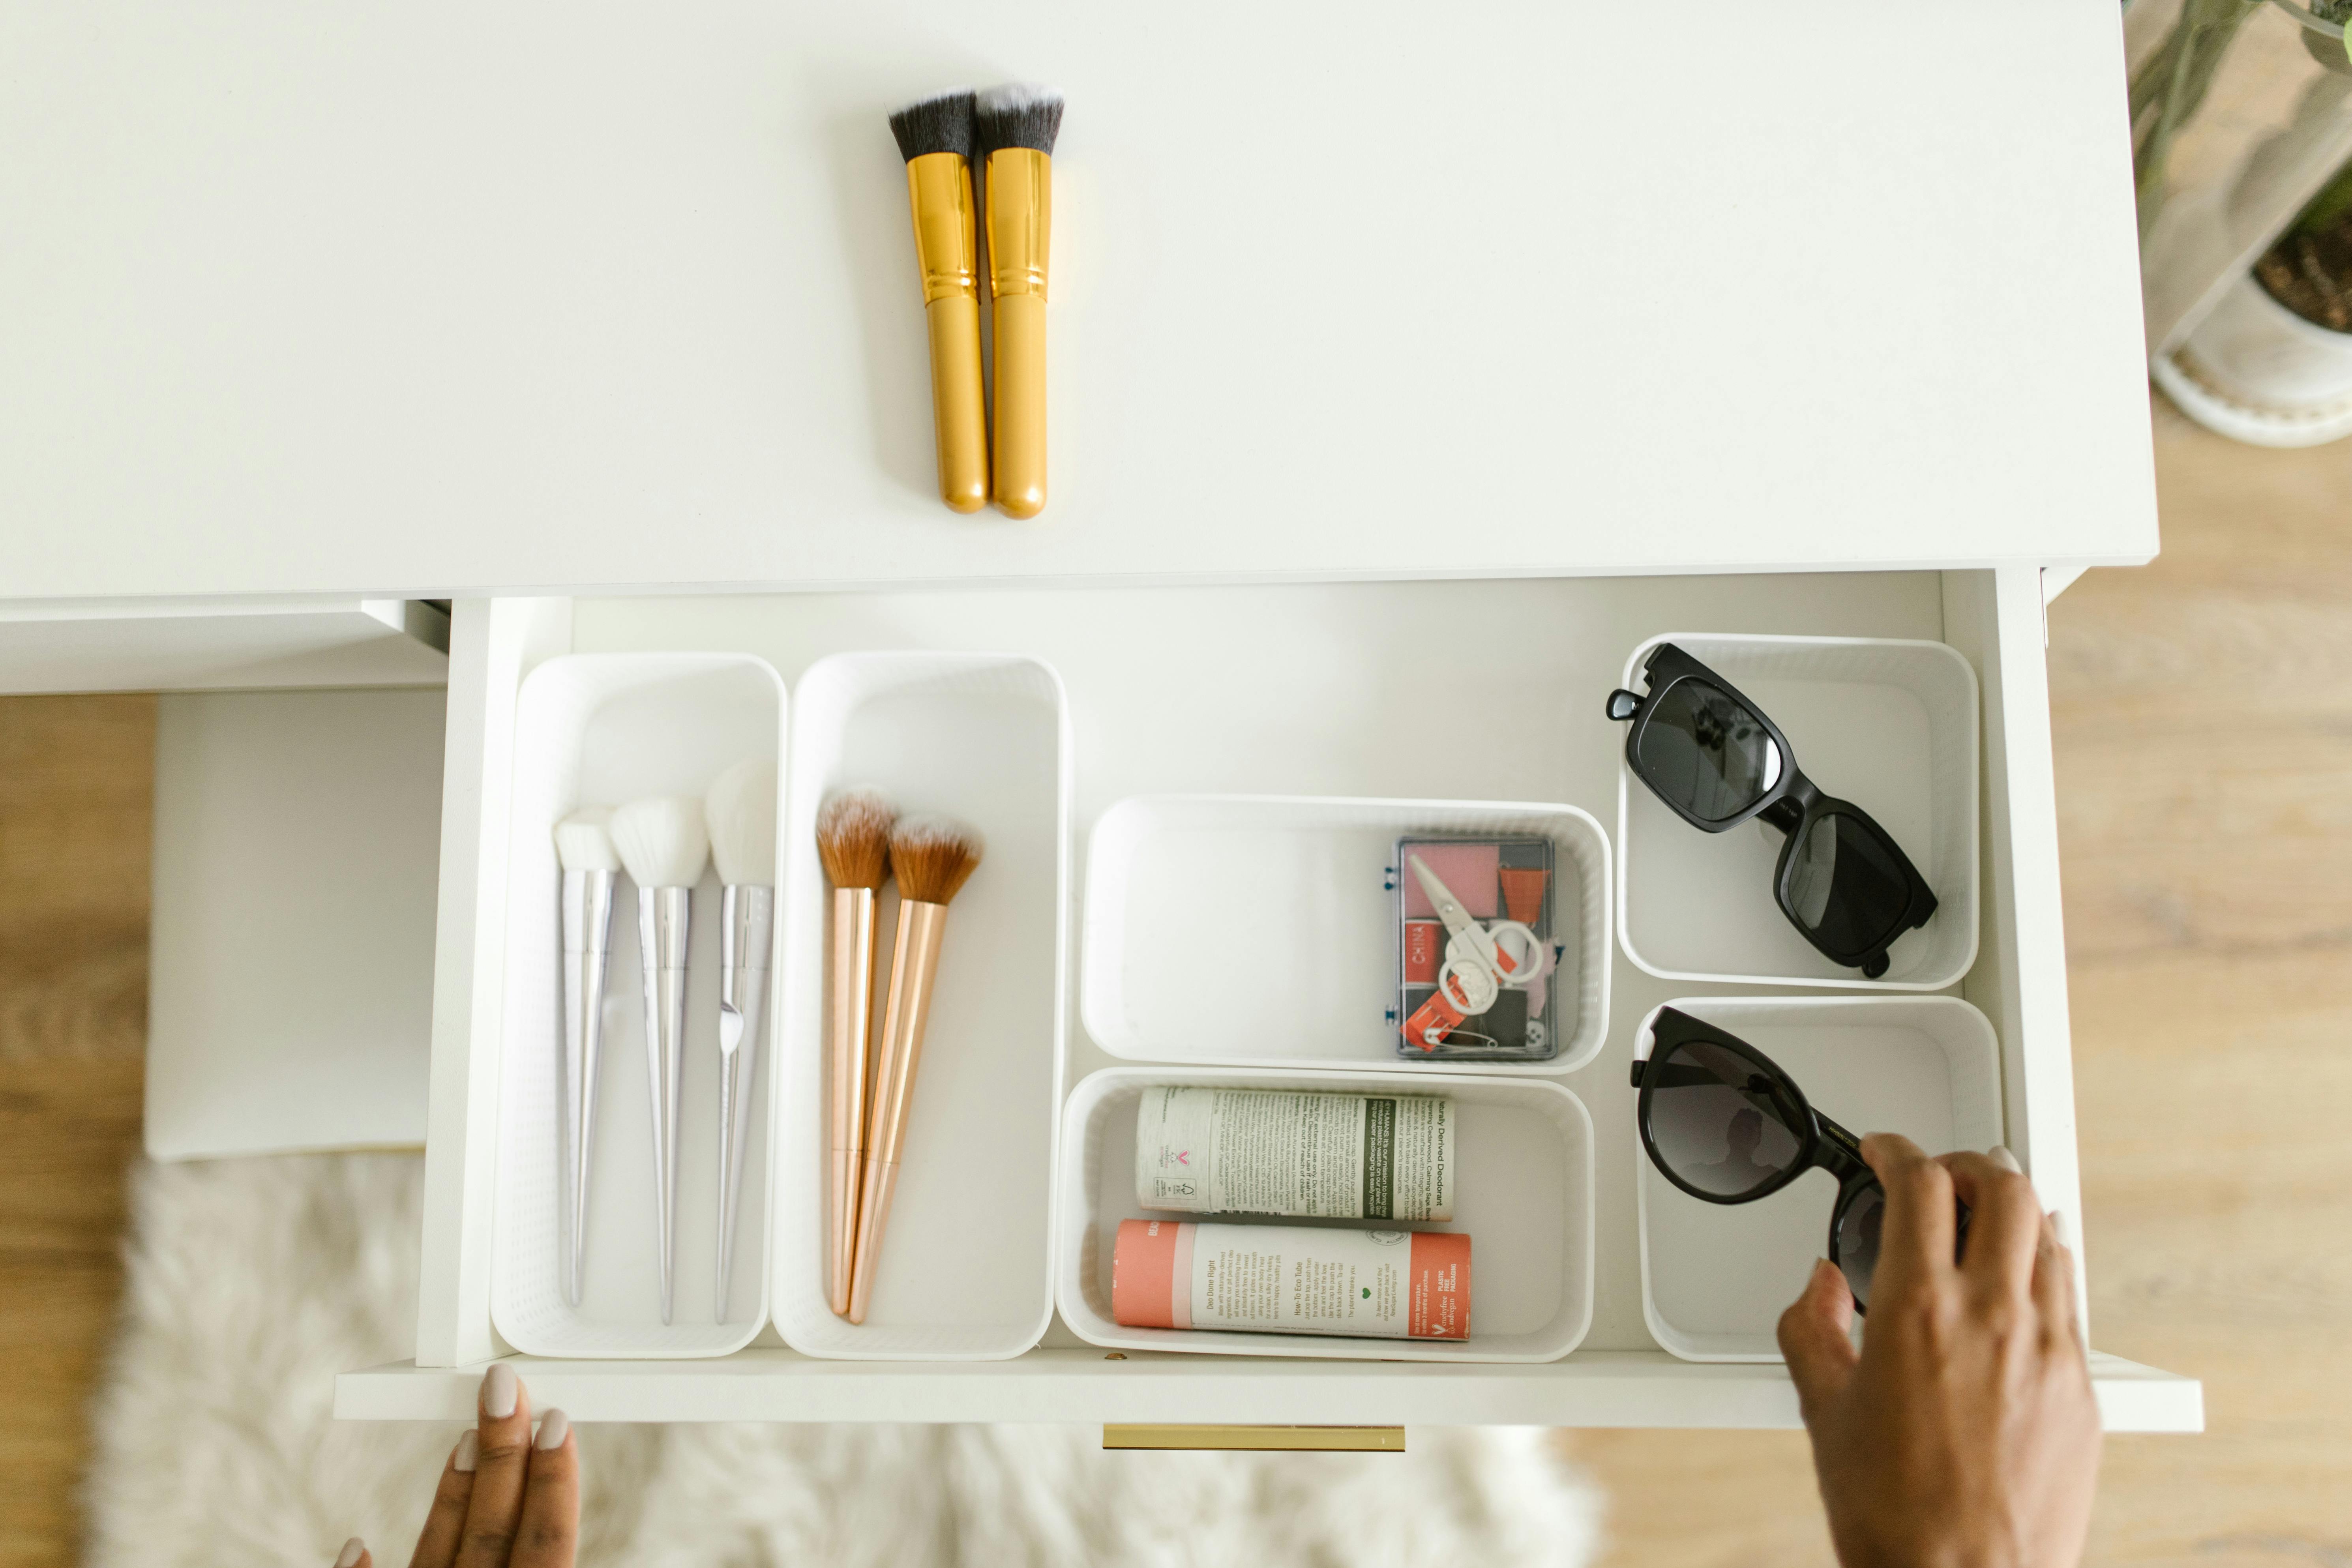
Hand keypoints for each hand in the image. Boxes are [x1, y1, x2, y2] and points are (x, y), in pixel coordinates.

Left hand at [330, 1363, 577, 1567]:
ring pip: (440, 1552)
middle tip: (507, 1390)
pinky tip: (358, 1543)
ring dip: (454, 1495)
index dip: (554, 1483)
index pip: (548, 1545)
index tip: (557, 1423)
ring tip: (465, 1436)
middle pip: (494, 1532)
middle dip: (504, 1456)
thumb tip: (514, 1482)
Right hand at [1778, 1135, 2101, 1567]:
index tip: (1885, 1152)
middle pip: (2003, 1185)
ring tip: (1985, 1215)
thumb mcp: (1822, 1408)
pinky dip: (2045, 1268)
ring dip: (2013, 1209)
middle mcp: (1994, 1317)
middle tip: (1939, 1173)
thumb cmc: (1894, 1513)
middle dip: (1966, 1162)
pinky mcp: (2083, 1390)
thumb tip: (1820, 1286)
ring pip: (2049, 1235)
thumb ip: (1811, 1326)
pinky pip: (2072, 1299)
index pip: (1920, 1182)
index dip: (1897, 1149)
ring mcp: (2049, 1350)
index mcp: (1919, 1310)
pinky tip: (2023, 1280)